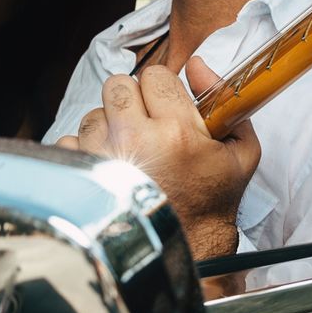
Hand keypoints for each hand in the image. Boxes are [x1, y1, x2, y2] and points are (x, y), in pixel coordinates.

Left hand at [58, 57, 260, 260]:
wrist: (186, 248)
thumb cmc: (212, 200)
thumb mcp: (240, 151)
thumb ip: (225, 99)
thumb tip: (196, 64)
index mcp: (176, 130)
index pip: (155, 75)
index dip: (161, 91)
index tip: (165, 109)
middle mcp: (135, 139)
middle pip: (118, 85)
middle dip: (130, 101)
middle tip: (143, 125)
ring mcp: (103, 157)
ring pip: (93, 113)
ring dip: (107, 128)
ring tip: (126, 153)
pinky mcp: (81, 175)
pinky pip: (71, 142)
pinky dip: (85, 153)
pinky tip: (107, 168)